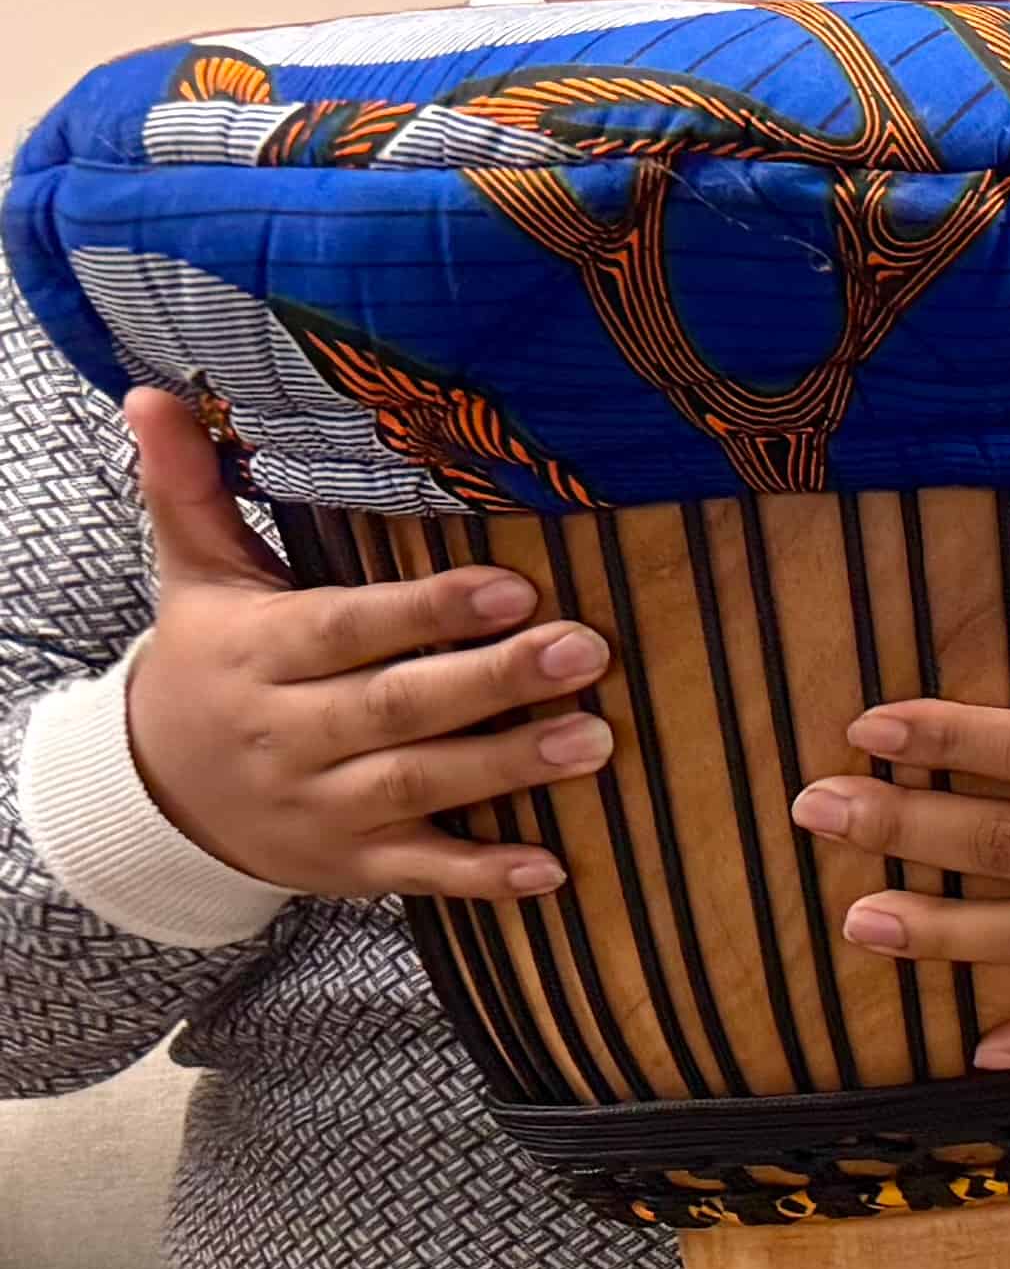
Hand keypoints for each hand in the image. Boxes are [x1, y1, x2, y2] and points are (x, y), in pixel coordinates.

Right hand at [108, 391, 607, 901]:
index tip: (514, 588)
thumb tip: (154, 392)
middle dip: (492, 681)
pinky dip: (484, 876)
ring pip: (419, 787)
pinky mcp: (349, 865)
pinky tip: (555, 868)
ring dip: (510, 769)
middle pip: (397, 707)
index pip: (348, 628)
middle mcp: (287, 734)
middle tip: (586, 651)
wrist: (153, 795)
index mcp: (259, 654)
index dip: (427, 612)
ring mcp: (319, 807)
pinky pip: (420, 874)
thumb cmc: (209, 663)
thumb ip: (193, 488)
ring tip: (596, 739)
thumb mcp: (195, 577)